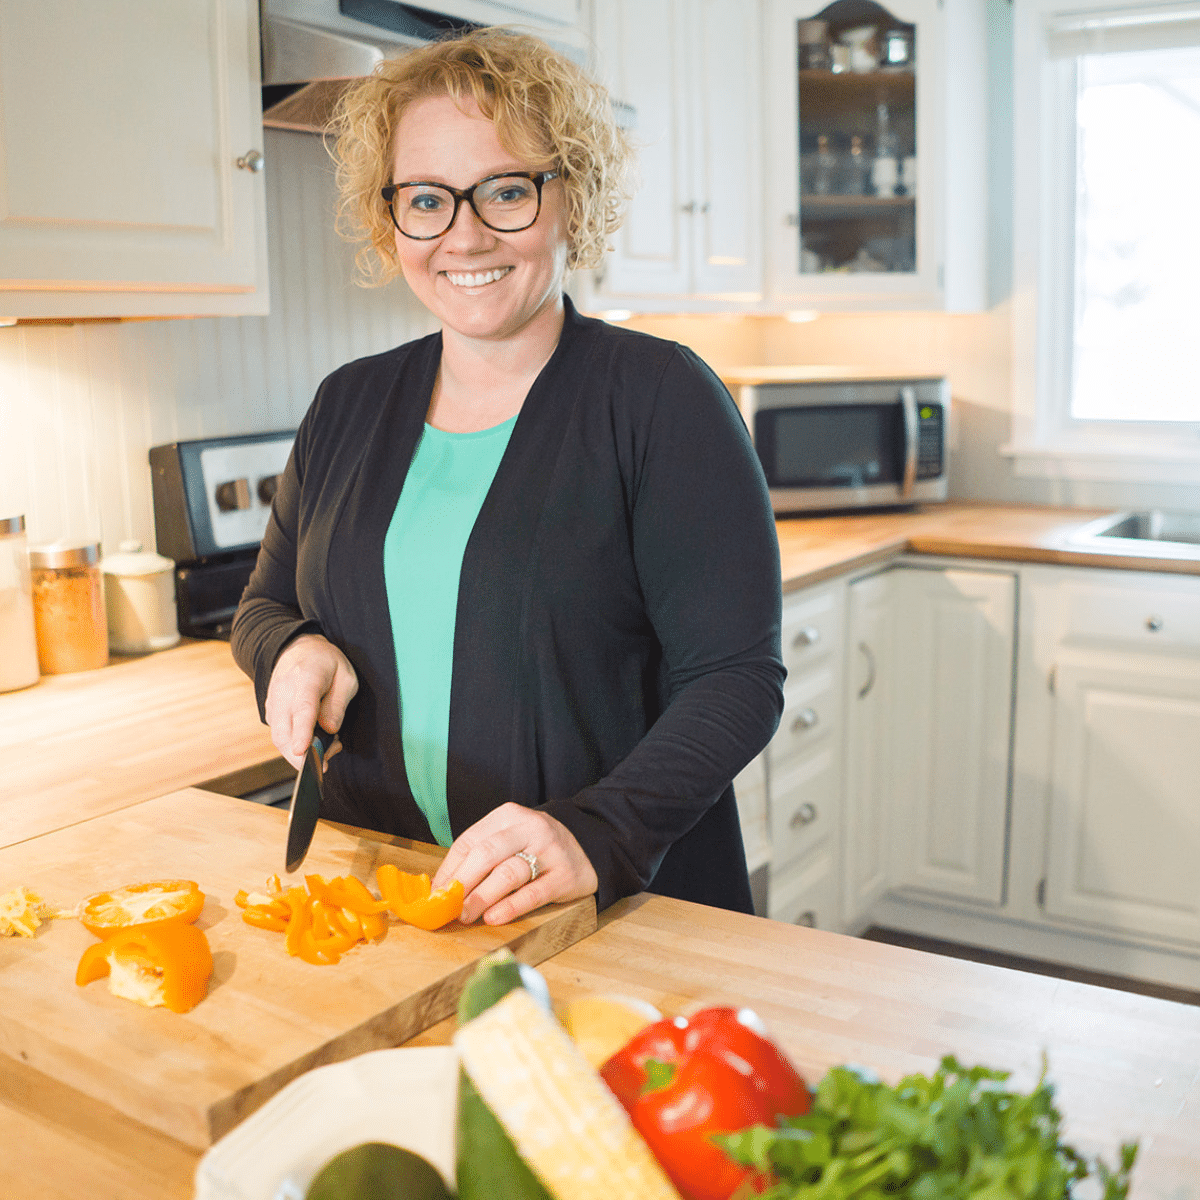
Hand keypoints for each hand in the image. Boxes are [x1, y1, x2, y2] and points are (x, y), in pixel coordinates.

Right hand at [264, 633, 357, 768]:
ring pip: (280, 739)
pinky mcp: (271, 713)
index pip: (302, 709)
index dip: (303, 732)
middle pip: (285, 732)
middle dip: (303, 756)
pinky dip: (294, 746)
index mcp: (306, 679)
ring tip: (326, 747)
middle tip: (327, 759)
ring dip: (300, 754)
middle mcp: (283, 692)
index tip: (302, 751)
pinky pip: (279, 736)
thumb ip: (338, 704)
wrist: (297, 648)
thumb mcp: (345, 676)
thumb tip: (330, 730)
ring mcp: (273, 703)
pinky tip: (313, 741)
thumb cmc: (326, 663)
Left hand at [431, 802, 597, 925]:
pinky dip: (510, 907)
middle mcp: (529, 827)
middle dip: (462, 883)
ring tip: (466, 915)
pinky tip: (494, 917)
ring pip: (508, 873)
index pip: (469, 841)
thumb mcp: (509, 840)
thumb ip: (480, 858)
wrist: (588, 847)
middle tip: (449, 908)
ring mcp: (549, 850)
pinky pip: (533, 893)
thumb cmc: (536, 848)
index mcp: (508, 816)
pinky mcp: (565, 875)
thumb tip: (442, 888)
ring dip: (482, 897)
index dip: (450, 870)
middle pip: (486, 854)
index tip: (436, 893)